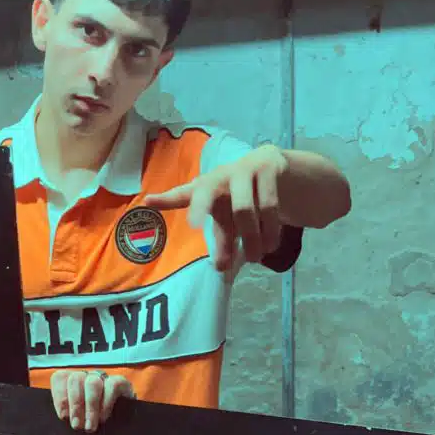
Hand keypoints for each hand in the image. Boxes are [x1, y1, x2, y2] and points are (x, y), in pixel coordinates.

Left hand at [50, 369, 134, 431]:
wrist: (122, 426)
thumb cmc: (91, 422)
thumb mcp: (77, 419)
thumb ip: (68, 415)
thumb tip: (65, 418)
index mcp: (70, 382)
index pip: (60, 378)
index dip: (60, 397)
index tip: (63, 416)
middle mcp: (85, 376)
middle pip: (76, 379)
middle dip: (75, 405)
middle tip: (77, 425)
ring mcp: (103, 378)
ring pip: (93, 383)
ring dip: (90, 407)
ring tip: (90, 426)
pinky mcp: (120, 382)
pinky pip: (112, 386)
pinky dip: (106, 404)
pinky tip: (103, 418)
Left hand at [146, 144, 289, 270]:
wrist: (287, 174)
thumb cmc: (248, 198)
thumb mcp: (232, 221)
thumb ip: (223, 242)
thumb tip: (220, 268)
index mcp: (208, 187)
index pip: (184, 193)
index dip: (166, 199)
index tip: (148, 202)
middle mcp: (222, 174)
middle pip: (208, 193)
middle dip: (203, 211)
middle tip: (210, 248)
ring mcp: (245, 166)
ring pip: (243, 209)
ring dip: (251, 238)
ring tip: (255, 258)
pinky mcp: (269, 165)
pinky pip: (268, 204)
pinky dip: (270, 229)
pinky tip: (272, 246)